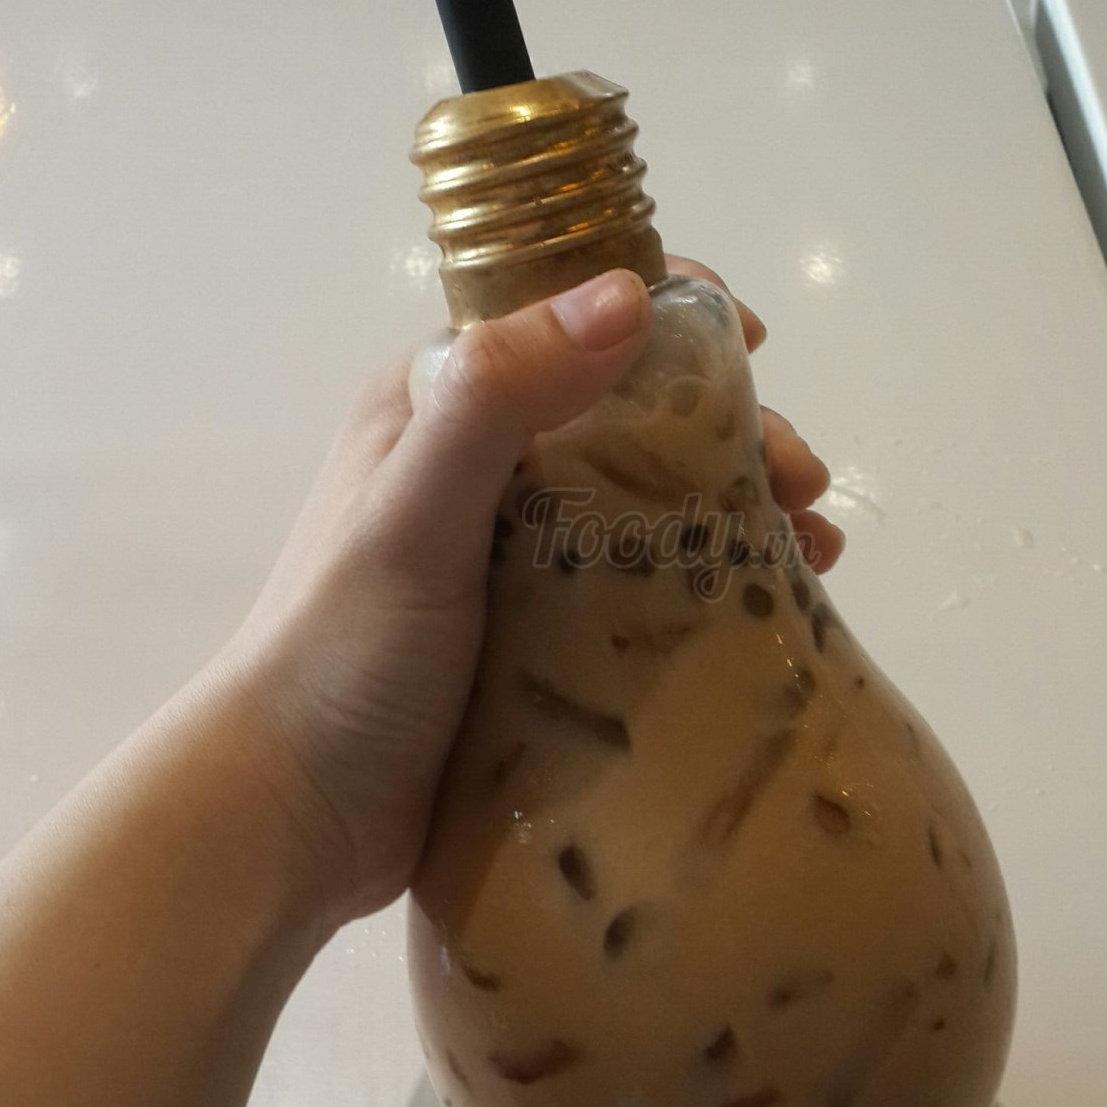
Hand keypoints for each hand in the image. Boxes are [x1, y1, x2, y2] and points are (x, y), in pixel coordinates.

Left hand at [215, 264, 842, 934]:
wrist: (290, 812)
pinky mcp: (534, 633)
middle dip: (728, 429)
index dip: (665, 312)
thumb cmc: (343, 647)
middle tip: (803, 480)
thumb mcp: (417, 511)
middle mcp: (478, 463)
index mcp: (439, 403)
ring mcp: (509, 553)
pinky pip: (638, 583)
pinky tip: (772, 606)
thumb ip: (502, 397)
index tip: (753, 341)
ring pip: (645, 499)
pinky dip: (708, 580)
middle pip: (628, 412)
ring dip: (734, 507)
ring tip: (816, 548)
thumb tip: (627, 295)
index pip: (564, 314)